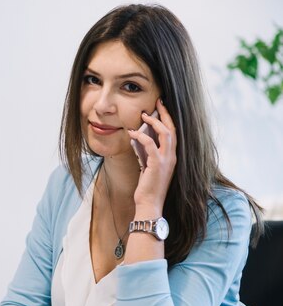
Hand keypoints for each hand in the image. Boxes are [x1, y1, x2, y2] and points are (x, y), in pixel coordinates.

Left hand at [128, 98, 176, 213]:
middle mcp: (172, 157)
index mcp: (172, 156)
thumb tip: (137, 138)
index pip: (173, 133)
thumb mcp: (147, 166)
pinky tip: (132, 133)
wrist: (149, 204)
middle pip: (172, 129)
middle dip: (165, 114)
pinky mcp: (157, 165)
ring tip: (144, 115)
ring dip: (154, 122)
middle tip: (157, 102)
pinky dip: (142, 137)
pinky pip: (150, 145)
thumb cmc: (147, 187)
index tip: (160, 106)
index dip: (167, 118)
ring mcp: (166, 161)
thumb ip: (146, 152)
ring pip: (165, 134)